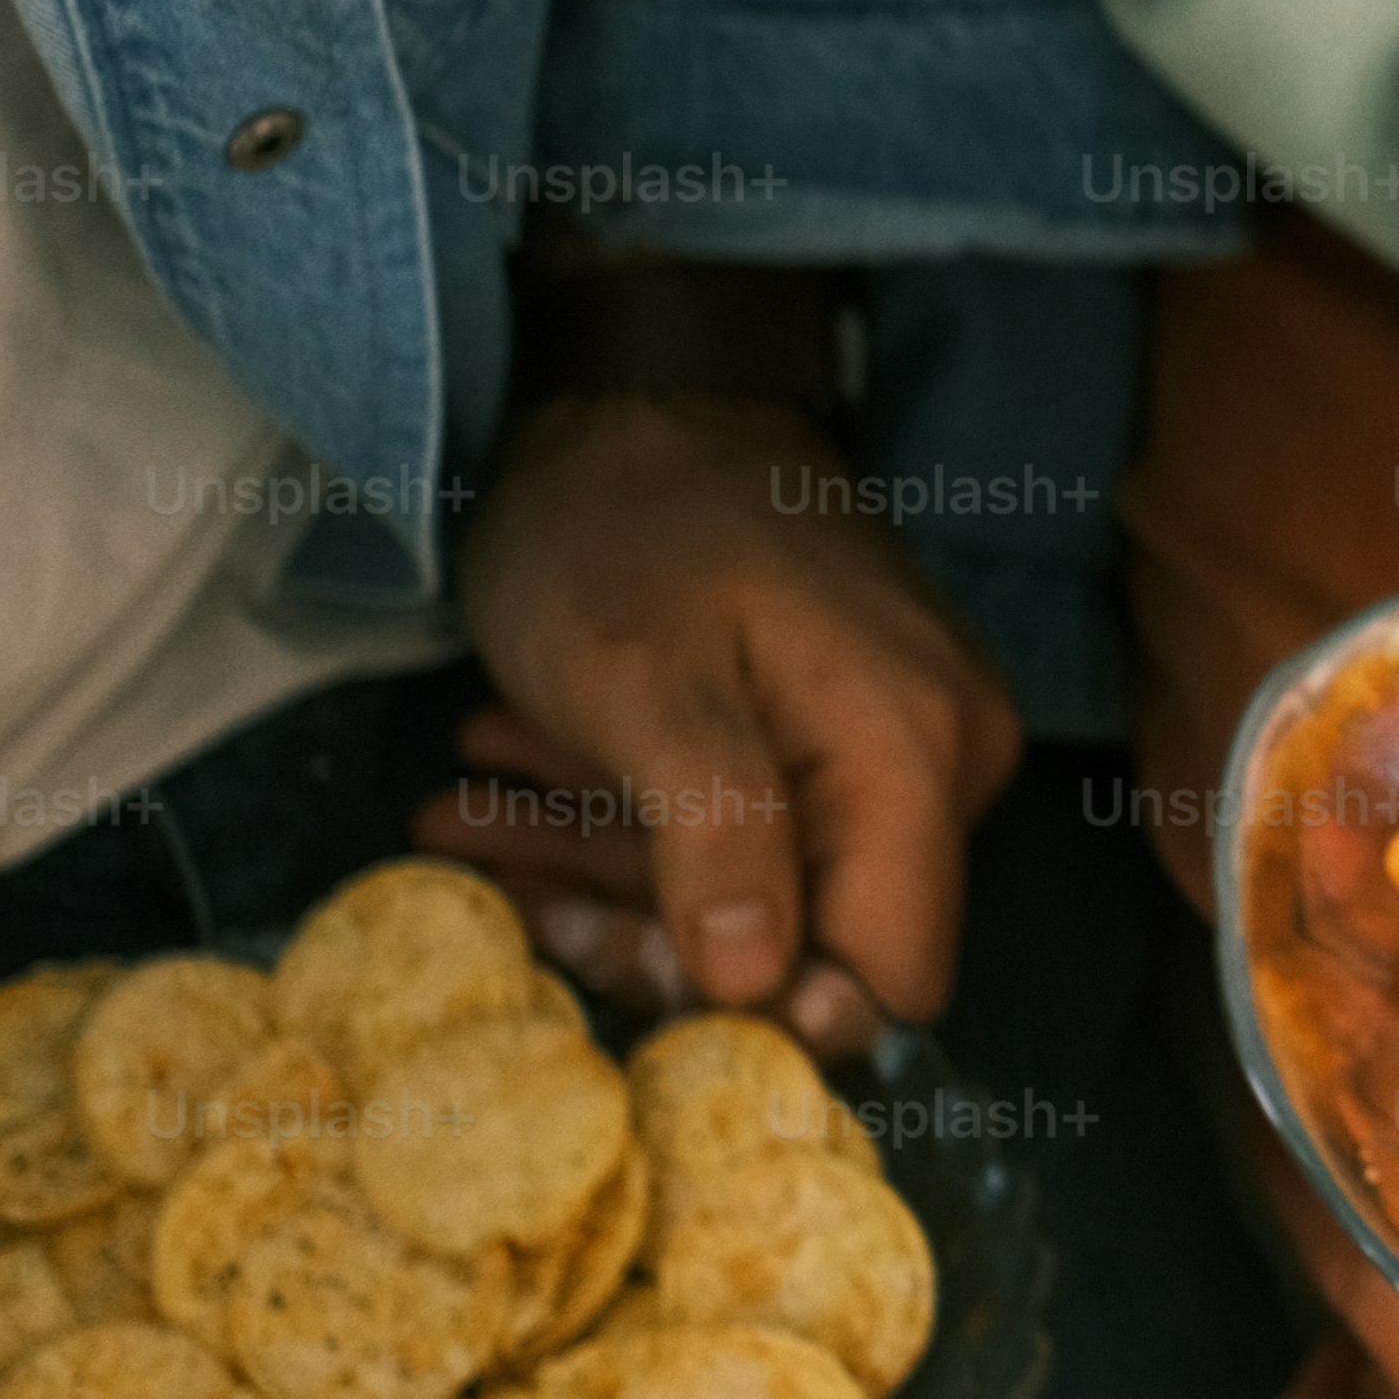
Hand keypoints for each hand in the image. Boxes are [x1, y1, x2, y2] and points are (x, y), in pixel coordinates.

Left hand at [447, 390, 1023, 1054]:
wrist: (634, 375)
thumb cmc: (627, 519)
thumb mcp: (640, 685)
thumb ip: (715, 841)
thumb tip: (758, 994)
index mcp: (916, 756)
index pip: (889, 972)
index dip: (769, 1022)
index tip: (629, 1000)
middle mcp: (940, 759)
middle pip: (805, 932)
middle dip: (635, 919)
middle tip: (483, 863)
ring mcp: (890, 737)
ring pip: (753, 877)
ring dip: (597, 859)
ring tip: (458, 807)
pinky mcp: (835, 719)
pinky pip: (742, 814)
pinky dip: (622, 811)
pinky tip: (506, 779)